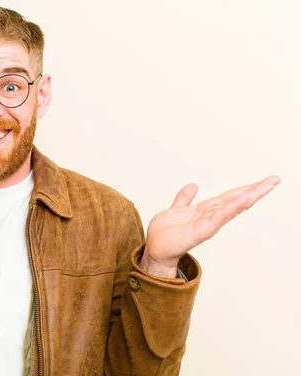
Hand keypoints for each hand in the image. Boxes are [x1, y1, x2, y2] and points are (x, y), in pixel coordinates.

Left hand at [140, 175, 280, 277]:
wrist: (155, 249)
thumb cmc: (165, 234)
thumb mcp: (176, 209)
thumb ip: (184, 198)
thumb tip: (193, 185)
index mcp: (206, 210)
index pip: (229, 196)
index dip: (246, 188)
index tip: (264, 180)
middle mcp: (210, 216)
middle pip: (236, 200)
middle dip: (255, 190)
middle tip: (274, 180)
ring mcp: (208, 224)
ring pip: (232, 207)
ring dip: (248, 196)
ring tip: (265, 187)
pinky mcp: (201, 231)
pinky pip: (218, 217)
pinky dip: (231, 209)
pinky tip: (243, 200)